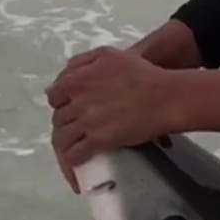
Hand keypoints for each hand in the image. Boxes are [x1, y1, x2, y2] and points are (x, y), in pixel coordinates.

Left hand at [45, 47, 173, 186]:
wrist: (165, 97)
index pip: (54, 96)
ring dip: (65, 148)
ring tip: (70, 154)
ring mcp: (87, 120)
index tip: (66, 110)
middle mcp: (78, 99)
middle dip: (63, 128)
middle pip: (58, 119)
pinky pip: (76, 154)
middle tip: (71, 134)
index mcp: (77, 79)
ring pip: (63, 138)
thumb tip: (65, 74)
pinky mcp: (99, 139)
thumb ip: (82, 62)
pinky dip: (72, 162)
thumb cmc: (142, 75)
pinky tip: (77, 164)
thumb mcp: (108, 55)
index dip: (59, 104)